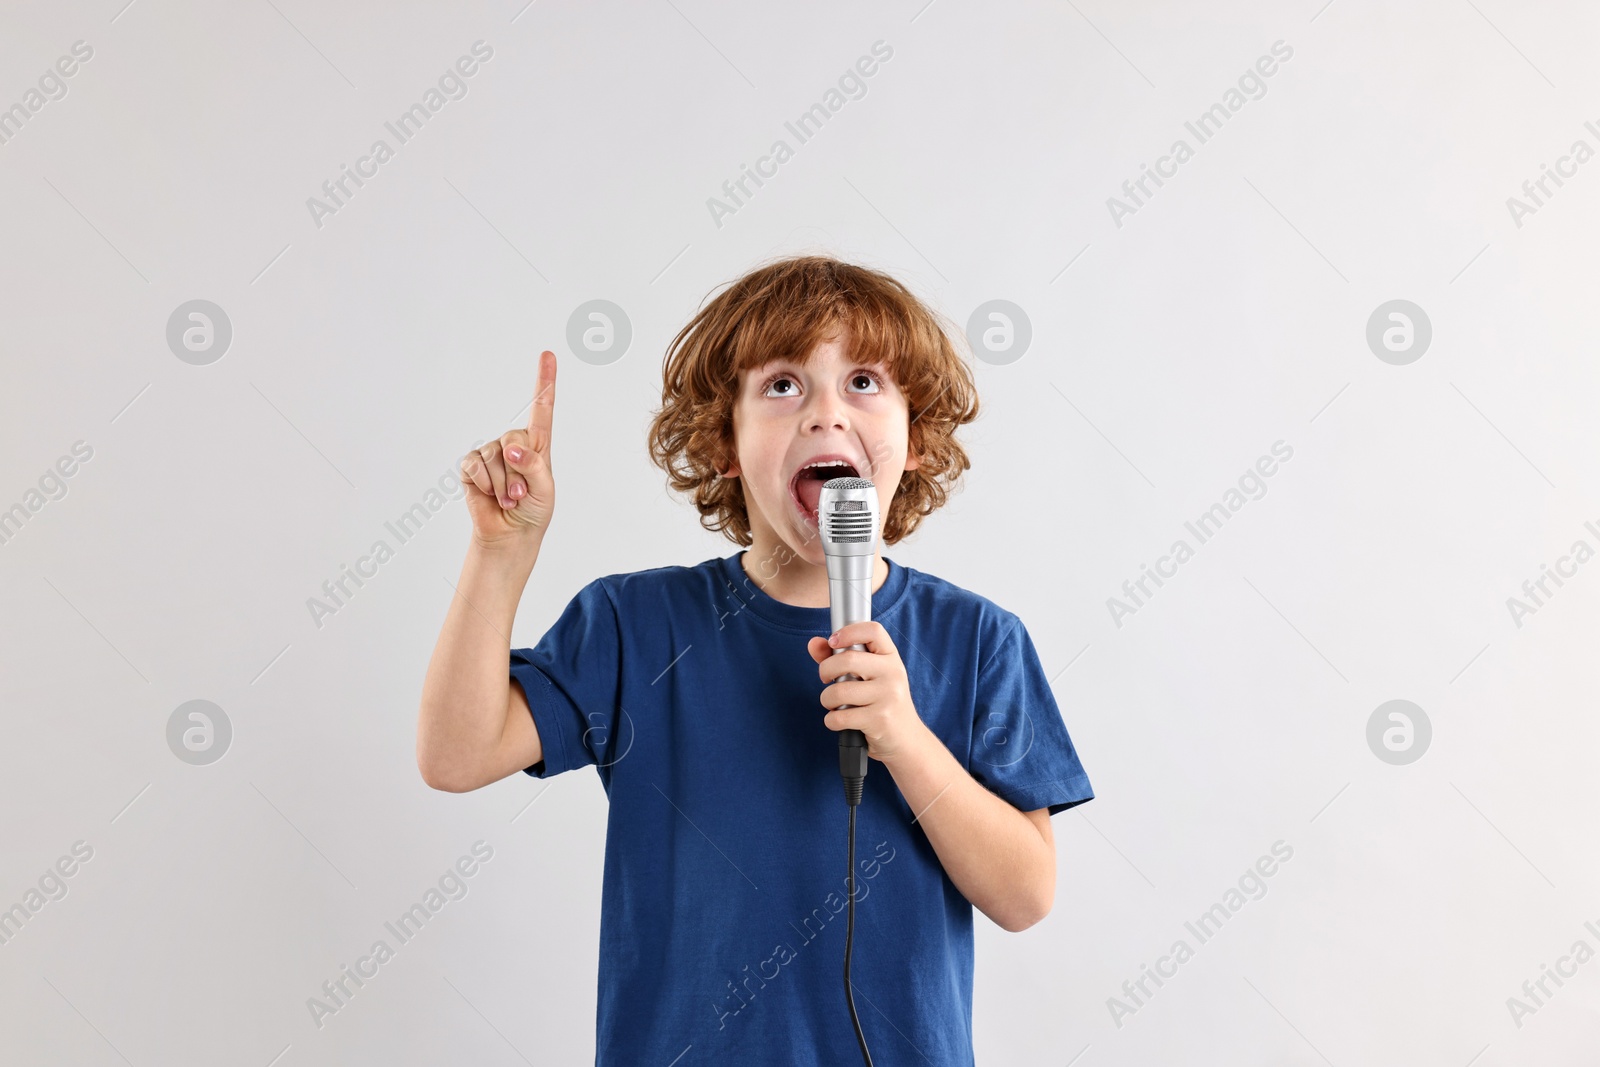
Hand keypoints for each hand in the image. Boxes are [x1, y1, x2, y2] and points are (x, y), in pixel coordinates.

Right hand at [460, 349, 556, 549]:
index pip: (542, 410)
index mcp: (537, 446)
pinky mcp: (473, 467)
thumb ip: (532, 466)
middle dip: (518, 470)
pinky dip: (485, 484)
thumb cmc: (533, 511)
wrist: (510, 535)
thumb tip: (510, 449)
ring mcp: (492, 455)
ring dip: (503, 484)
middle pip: (514, 438)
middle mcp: (513, 445)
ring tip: (509, 498)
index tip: (548, 354)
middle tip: (521, 493)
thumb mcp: (544, 490)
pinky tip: (490, 495)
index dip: (545, 382)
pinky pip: (475, 466)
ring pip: (494, 457)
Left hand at [807, 621, 928, 764]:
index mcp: (891, 657)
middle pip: (847, 660)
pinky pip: (840, 716)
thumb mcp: (868, 677)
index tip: (833, 641)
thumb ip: (839, 658)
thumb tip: (814, 643)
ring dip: (827, 700)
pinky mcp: (880, 720)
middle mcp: (893, 673)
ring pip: (839, 691)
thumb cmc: (882, 703)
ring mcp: (888, 696)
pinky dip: (831, 721)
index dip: (848, 631)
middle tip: (826, 679)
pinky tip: (839, 721)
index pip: (873, 630)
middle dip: (825, 670)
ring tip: (834, 705)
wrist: (907, 740)